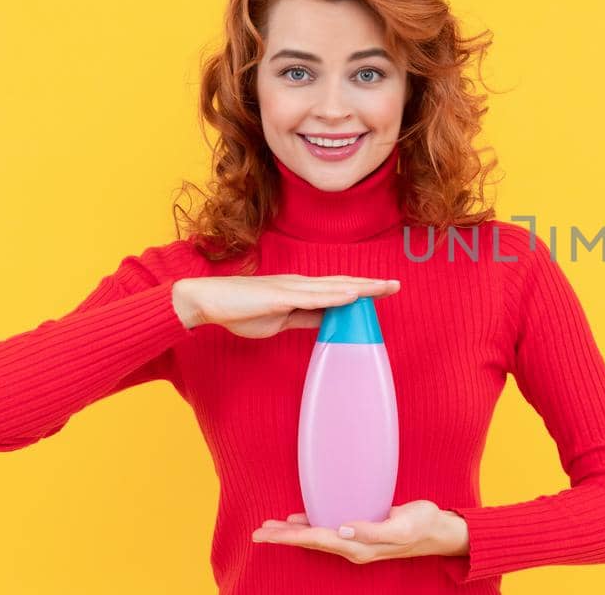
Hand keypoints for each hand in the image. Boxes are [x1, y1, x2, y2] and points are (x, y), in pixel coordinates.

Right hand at [171, 274, 400, 337]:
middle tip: (397, 285)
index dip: (363, 289)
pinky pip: (313, 296)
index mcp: (301, 291)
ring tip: (384, 287)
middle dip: (371, 285)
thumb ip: (305, 318)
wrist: (208, 302)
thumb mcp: (281, 319)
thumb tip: (328, 321)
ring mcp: (291, 288)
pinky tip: (352, 295)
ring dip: (360, 287)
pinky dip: (335, 295)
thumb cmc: (241, 310)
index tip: (386, 290)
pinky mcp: (280, 296)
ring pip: (333, 287)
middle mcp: (300, 284)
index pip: (338, 290)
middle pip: (343, 283)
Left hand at [251, 500, 469, 563]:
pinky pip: (327, 531)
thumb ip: (372, 530)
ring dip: (291, 533)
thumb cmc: (421, 524)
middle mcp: (353, 547)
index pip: (317, 540)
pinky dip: (308, 526)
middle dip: (282, 537)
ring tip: (269, 529)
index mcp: (359, 547)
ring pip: (315, 537)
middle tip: (257, 533)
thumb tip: (343, 529)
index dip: (290, 536)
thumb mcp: (401, 525)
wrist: (437, 531)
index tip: (268, 534)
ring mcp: (355, 541)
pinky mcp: (359, 532)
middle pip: (310, 542)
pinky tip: (299, 521)